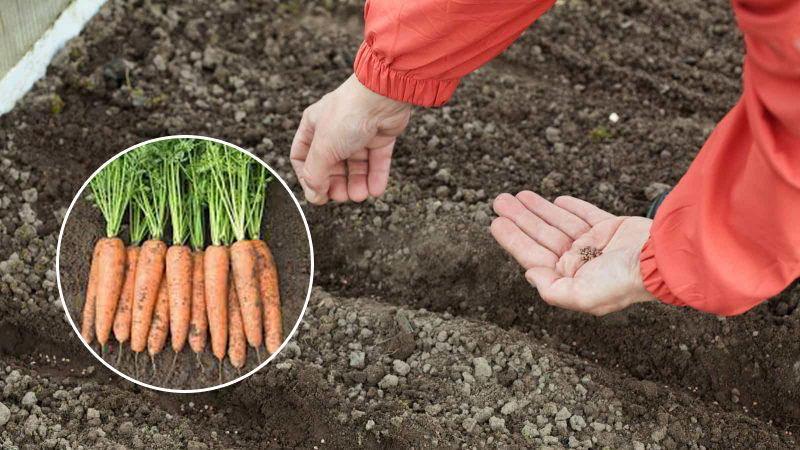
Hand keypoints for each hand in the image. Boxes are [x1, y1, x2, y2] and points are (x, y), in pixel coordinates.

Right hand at [290, 75, 411, 204]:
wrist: (382, 96)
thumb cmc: (348, 115)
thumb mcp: (323, 149)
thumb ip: (315, 175)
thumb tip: (314, 196)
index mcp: (313, 127)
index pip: (303, 158)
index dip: (308, 178)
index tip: (317, 194)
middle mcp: (334, 130)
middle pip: (331, 166)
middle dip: (336, 184)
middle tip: (342, 197)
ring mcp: (358, 133)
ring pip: (355, 166)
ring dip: (357, 184)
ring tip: (361, 196)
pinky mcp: (380, 136)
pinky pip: (376, 162)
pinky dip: (375, 177)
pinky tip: (375, 190)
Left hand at [491, 191, 655, 315]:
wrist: (661, 259)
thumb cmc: (622, 281)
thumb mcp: (582, 296)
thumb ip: (552, 289)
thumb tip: (529, 274)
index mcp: (570, 279)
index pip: (533, 255)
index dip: (513, 239)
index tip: (495, 223)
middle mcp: (581, 262)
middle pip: (542, 236)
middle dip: (520, 219)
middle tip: (499, 200)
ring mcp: (596, 244)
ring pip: (559, 223)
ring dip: (538, 209)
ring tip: (518, 195)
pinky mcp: (613, 228)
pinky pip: (586, 215)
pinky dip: (571, 207)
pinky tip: (556, 200)